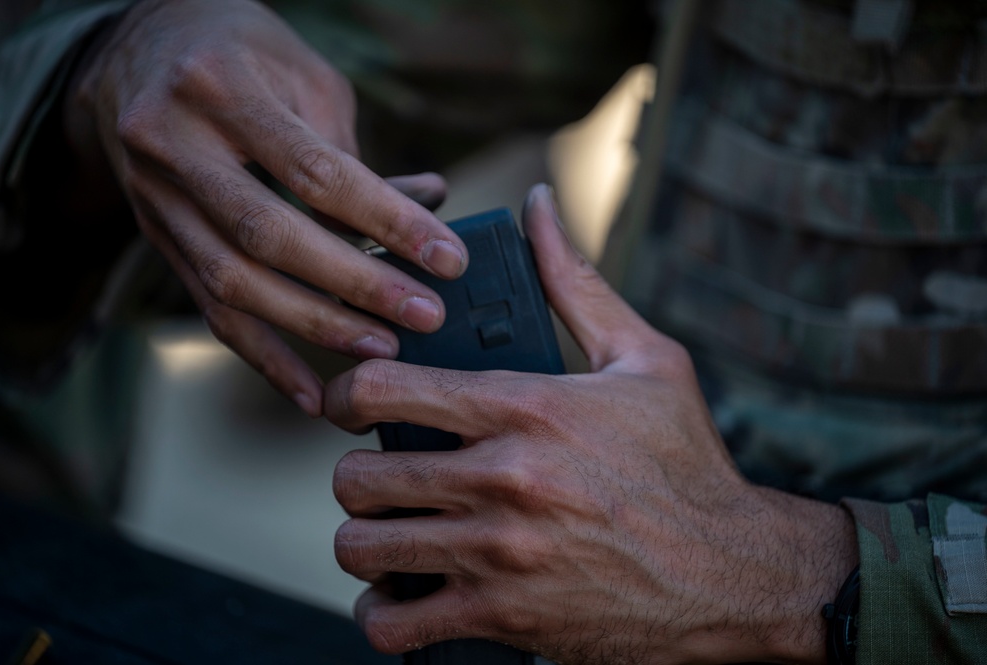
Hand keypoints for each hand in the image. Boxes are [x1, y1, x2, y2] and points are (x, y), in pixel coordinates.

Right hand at [64, 0, 467, 415]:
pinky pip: (209, 310)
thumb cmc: (240, 53)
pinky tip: (312, 394)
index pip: (315, 172)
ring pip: (234, 284)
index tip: (448, 260)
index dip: (387, 222)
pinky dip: (264, 357)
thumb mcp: (301, 75)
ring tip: (382, 351)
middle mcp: (173, 144)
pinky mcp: (157, 239)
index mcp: (219, 87)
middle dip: (355, 285)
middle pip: (269, 236)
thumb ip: (353, 152)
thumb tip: (427, 210)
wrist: (136, 53)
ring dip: (314, 328)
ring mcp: (155, 198)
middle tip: (424, 315)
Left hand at [324, 185, 857, 663]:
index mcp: (526, 407)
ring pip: (363, 547)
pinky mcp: (504, 617)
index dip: (346, 395)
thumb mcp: (643, 358)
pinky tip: (406, 591)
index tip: (352, 406)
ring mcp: (498, 554)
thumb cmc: (685, 462)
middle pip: (357, 476)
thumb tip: (535, 208)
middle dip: (358, 473)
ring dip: (366, 539)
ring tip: (392, 530)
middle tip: (381, 474)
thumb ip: (574, 282)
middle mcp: (503, 480)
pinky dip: (386, 612)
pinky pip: (395, 625)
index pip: (381, 390)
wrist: (732, 575)